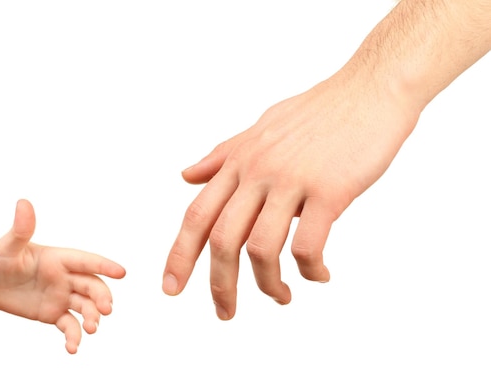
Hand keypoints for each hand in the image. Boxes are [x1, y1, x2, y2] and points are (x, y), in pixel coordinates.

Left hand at [0, 199, 125, 353]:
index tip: (122, 273)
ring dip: (93, 318)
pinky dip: (74, 337)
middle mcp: (65, 277)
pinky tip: (72, 348)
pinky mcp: (53, 313)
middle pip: (92, 286)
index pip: (86, 261)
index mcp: (59, 259)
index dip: (104, 265)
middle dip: (102, 298)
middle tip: (106, 311)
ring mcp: (61, 295)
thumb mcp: (7, 246)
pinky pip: (69, 325)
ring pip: (86, 307)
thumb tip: (23, 203)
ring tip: (91, 330)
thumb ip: (21, 229)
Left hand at [163, 73, 419, 319]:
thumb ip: (222, 156)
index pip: (197, 214)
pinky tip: (319, 275)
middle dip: (218, 284)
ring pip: (261, 249)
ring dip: (267, 285)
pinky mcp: (329, 191)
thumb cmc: (319, 111)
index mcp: (240, 161)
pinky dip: (309, 270)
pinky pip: (308, 246)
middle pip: (221, 239)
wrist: (371, 88)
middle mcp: (258, 171)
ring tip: (280, 297)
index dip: (179, 254)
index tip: (170, 287)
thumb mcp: (259, 128)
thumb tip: (187, 176)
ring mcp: (291, 180)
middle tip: (224, 313)